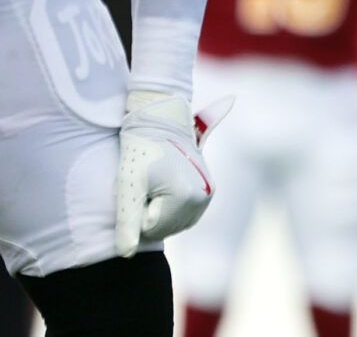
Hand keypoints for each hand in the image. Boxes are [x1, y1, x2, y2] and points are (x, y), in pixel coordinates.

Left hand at [113, 91, 227, 254]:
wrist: (160, 122)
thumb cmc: (140, 152)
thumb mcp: (128, 186)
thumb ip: (127, 222)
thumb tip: (126, 255)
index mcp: (186, 197)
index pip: (149, 230)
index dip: (137, 210)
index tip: (141, 184)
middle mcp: (203, 197)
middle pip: (164, 228)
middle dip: (150, 211)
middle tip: (148, 182)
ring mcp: (208, 194)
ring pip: (174, 223)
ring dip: (160, 209)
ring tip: (157, 182)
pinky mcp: (209, 190)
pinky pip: (184, 215)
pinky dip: (172, 207)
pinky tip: (167, 186)